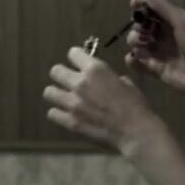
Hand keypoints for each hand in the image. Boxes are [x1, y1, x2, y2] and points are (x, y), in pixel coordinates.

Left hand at [44, 45, 166, 156]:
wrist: (134, 131)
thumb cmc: (135, 105)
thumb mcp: (125, 83)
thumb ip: (108, 78)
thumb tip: (102, 81)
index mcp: (95, 70)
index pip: (73, 53)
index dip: (77, 58)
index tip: (80, 64)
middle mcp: (79, 83)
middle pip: (55, 71)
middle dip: (62, 75)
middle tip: (70, 82)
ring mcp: (72, 103)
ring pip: (49, 92)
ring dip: (57, 93)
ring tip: (65, 98)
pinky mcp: (69, 121)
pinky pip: (52, 113)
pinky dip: (58, 113)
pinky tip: (66, 114)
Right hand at [125, 0, 184, 106]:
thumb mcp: (182, 22)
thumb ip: (162, 6)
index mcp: (171, 22)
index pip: (151, 10)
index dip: (141, 6)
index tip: (133, 5)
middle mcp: (162, 36)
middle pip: (140, 26)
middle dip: (138, 25)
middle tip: (144, 31)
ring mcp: (157, 52)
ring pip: (136, 42)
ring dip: (135, 41)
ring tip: (143, 45)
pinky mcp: (154, 69)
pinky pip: (136, 62)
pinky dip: (132, 59)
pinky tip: (135, 58)